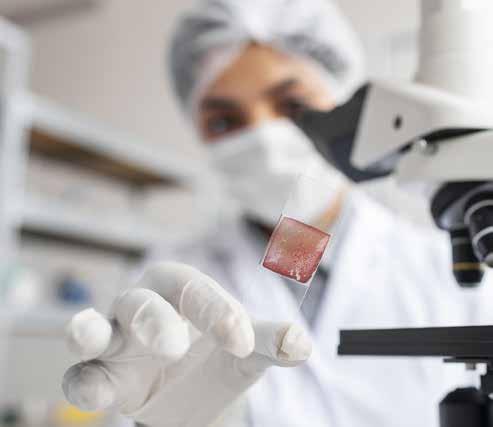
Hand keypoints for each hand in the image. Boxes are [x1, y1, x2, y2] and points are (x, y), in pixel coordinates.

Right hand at [62, 262, 311, 426]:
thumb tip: (301, 344)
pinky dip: (83, 384)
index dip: (214, 309)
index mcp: (182, 291)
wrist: (193, 387)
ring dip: (89, 331)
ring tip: (89, 336)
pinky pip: (80, 376)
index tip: (242, 340)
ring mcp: (116, 343)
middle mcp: (144, 308)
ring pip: (94, 328)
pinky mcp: (100, 377)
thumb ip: (268, 342)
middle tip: (175, 346)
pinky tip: (99, 395)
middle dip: (153, 319)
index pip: (193, 288)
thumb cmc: (218, 353)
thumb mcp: (244, 349)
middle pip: (139, 301)